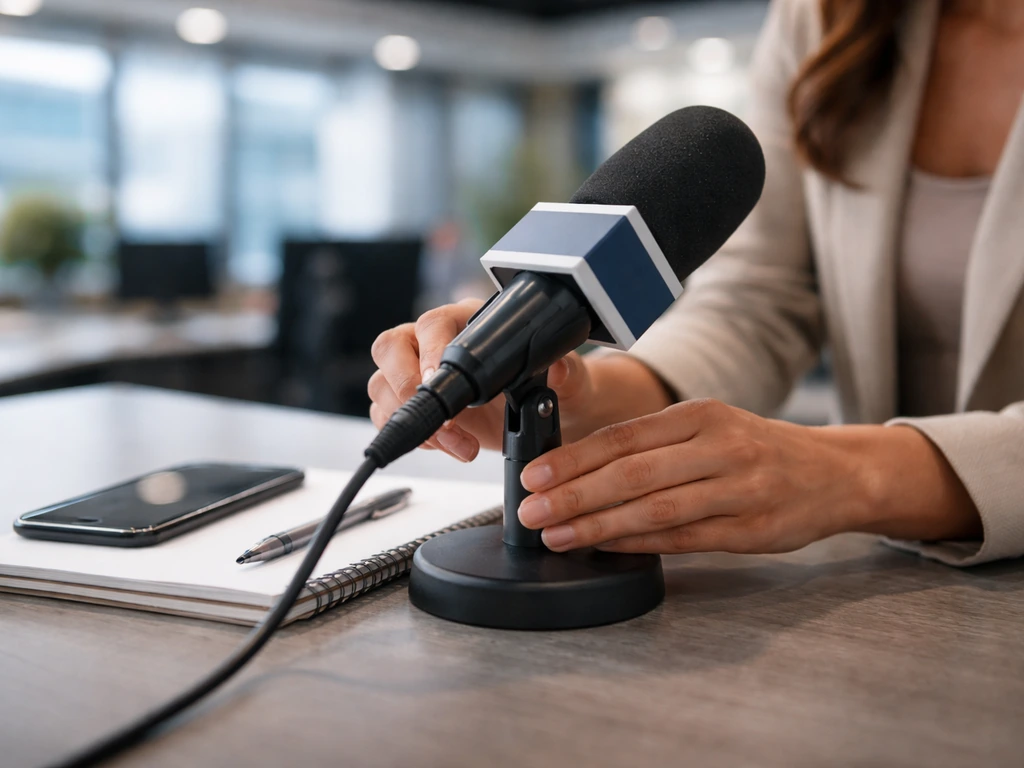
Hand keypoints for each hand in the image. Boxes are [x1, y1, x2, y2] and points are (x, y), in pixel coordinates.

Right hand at [368, 299, 594, 461]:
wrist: (552, 415)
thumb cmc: (554, 387)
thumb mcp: (567, 381)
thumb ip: (565, 373)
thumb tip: (558, 368)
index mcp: (466, 322)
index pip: (432, 323)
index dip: (429, 349)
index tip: (437, 380)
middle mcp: (433, 343)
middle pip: (391, 347)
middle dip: (405, 385)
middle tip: (438, 417)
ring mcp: (418, 373)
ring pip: (384, 385)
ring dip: (411, 419)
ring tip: (455, 442)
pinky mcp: (416, 406)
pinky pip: (388, 415)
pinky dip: (413, 436)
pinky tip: (446, 445)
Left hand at [517, 398, 980, 553]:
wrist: (835, 472)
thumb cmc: (756, 449)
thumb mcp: (708, 428)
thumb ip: (652, 446)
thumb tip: (577, 468)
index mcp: (701, 415)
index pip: (624, 436)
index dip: (574, 458)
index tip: (533, 476)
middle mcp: (720, 446)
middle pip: (634, 473)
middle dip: (575, 494)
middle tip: (531, 512)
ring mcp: (740, 489)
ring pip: (657, 509)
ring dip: (600, 525)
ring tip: (557, 536)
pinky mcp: (754, 530)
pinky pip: (686, 539)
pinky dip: (640, 545)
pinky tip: (606, 548)